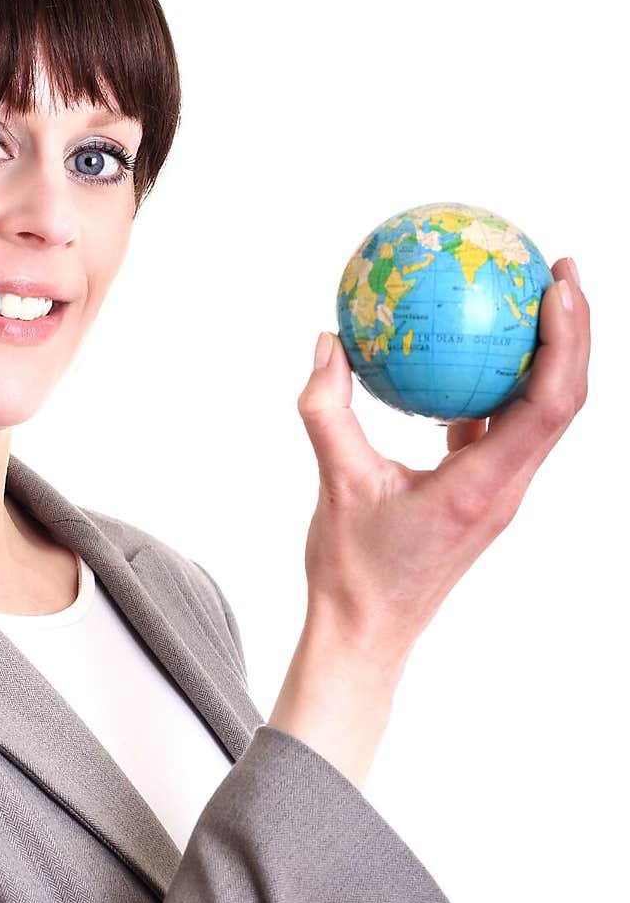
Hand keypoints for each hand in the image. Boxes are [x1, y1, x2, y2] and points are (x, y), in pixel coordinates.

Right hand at [297, 257, 589, 661]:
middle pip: (566, 401)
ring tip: (529, 298)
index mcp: (482, 487)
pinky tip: (468, 354)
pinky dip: (501, 386)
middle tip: (558, 269)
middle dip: (575, 330)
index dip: (566, 338)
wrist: (367, 634)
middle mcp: (505, 488)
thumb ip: (328, 410)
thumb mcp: (334, 482)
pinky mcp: (480, 495)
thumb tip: (330, 343)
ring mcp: (497, 493)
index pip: (549, 403)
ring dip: (548, 356)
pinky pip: (504, 429)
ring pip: (542, 415)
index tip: (557, 283)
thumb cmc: (353, 572)